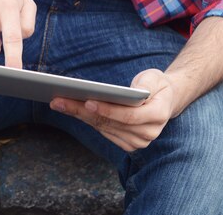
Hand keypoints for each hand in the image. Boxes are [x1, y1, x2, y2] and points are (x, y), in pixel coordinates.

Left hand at [49, 69, 175, 151]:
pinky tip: (71, 110)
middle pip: (110, 123)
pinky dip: (86, 120)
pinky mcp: (127, 144)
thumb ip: (145, 84)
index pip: (129, 116)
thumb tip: (129, 92)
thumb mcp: (154, 77)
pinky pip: (103, 131)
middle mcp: (148, 133)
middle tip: (58, 101)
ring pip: (102, 127)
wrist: (164, 100)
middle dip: (81, 110)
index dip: (108, 110)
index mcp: (158, 115)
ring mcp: (138, 141)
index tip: (87, 101)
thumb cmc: (156, 84)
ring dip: (78, 115)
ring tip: (59, 103)